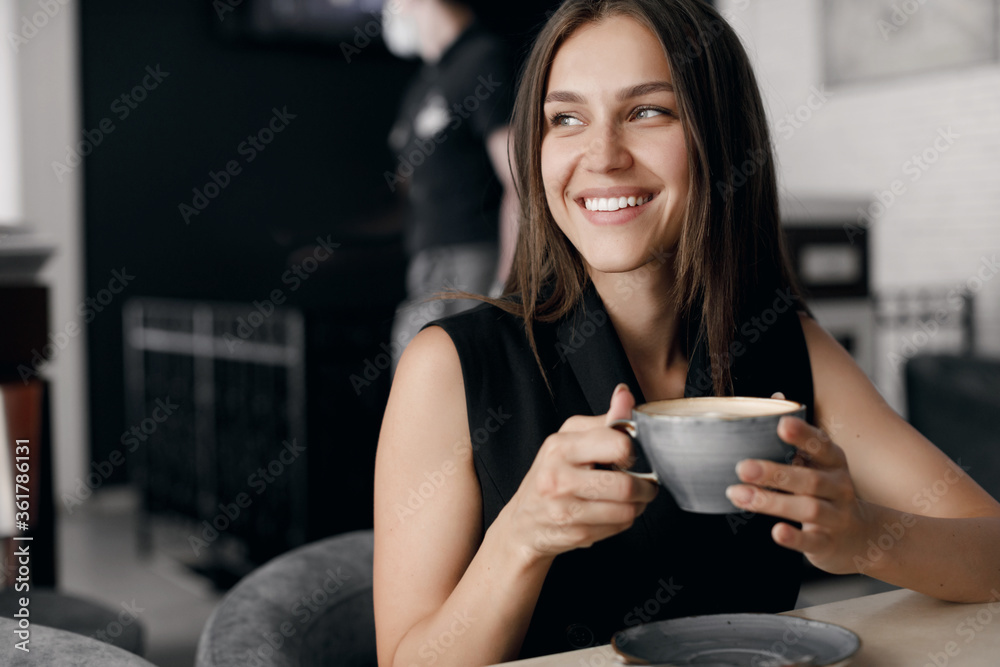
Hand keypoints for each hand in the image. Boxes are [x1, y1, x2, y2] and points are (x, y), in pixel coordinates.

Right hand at [503, 383, 658, 563]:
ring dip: (638, 506)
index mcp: (560, 447)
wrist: (522, 523)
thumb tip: (625, 395)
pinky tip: (613, 513)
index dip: (631, 452)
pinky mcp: (575, 534)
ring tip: (631, 499)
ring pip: (627, 510)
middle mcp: (559, 478)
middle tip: (644, 484)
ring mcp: (566, 509)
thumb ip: (604, 420)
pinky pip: (618, 528)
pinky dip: (624, 521)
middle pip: (625, 485)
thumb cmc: (551, 475)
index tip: (629, 457)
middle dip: (645, 487)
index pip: (617, 445)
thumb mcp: (570, 439)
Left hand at [725, 392, 876, 573]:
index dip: (804, 435)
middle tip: (741, 467)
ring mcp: (837, 517)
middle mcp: (839, 487)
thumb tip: (776, 396)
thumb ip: (798, 437)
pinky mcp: (829, 544)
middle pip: (809, 479)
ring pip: (808, 508)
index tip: (782, 425)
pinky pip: (813, 541)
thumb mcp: (819, 463)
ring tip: (739, 495)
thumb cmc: (827, 492)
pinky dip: (795, 537)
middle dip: (774, 472)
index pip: (822, 446)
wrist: (863, 538)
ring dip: (771, 502)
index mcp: (834, 462)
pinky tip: (776, 532)